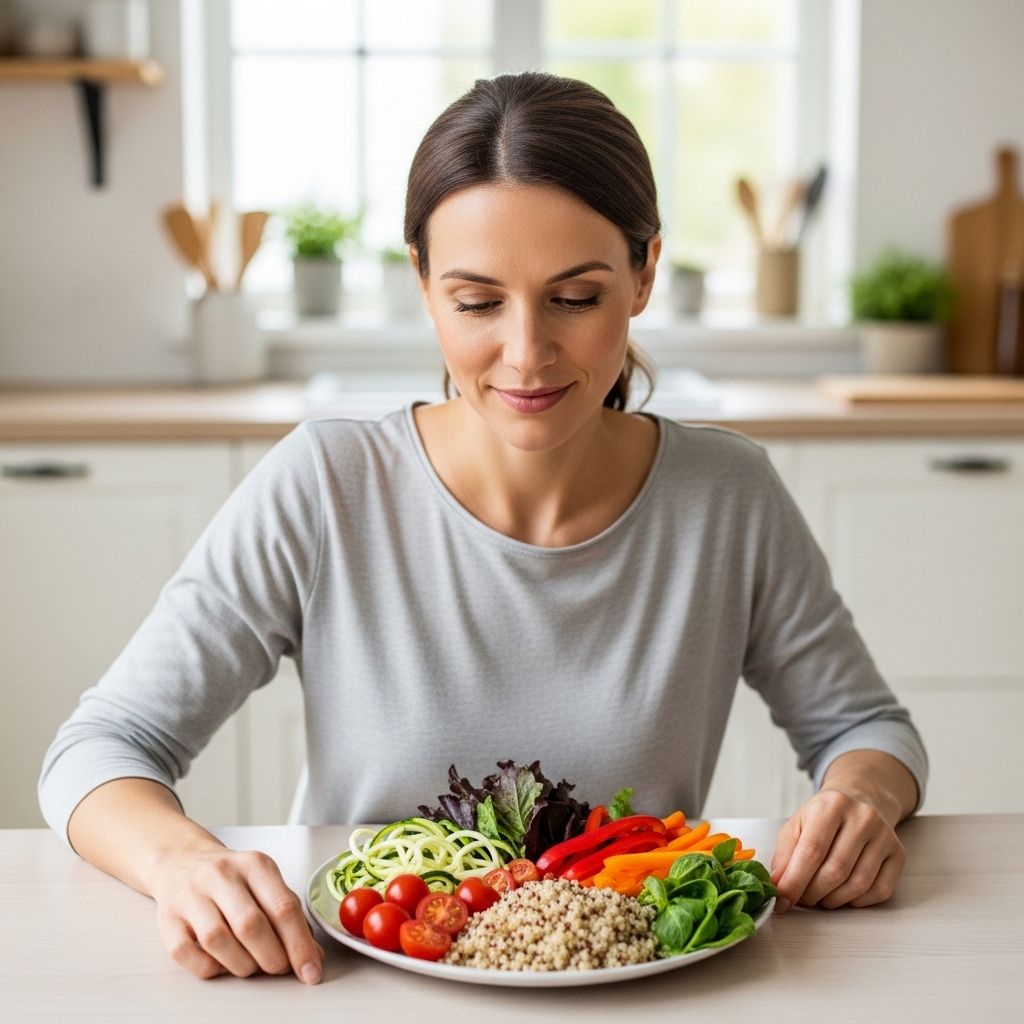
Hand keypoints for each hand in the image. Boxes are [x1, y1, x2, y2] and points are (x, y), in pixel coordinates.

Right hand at [151, 845, 323, 982]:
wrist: (182, 862)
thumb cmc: (232, 879)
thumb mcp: (265, 883)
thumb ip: (288, 915)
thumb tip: (312, 955)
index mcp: (255, 864)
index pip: (283, 907)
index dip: (300, 945)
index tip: (311, 971)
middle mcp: (222, 875)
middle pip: (251, 925)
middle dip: (272, 958)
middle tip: (279, 968)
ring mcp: (191, 895)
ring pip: (218, 940)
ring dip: (242, 965)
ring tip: (252, 966)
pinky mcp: (167, 918)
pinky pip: (187, 953)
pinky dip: (210, 967)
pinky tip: (222, 963)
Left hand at [770, 788, 906, 911]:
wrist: (860, 800)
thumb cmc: (824, 816)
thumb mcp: (797, 824)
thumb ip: (785, 855)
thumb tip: (779, 888)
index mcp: (831, 804)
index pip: (812, 851)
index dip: (795, 881)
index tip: (783, 901)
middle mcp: (862, 817)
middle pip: (835, 871)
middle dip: (812, 893)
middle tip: (801, 899)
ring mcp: (884, 836)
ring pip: (857, 885)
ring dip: (833, 900)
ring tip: (819, 896)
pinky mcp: (898, 854)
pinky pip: (879, 891)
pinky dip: (856, 901)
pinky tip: (843, 893)